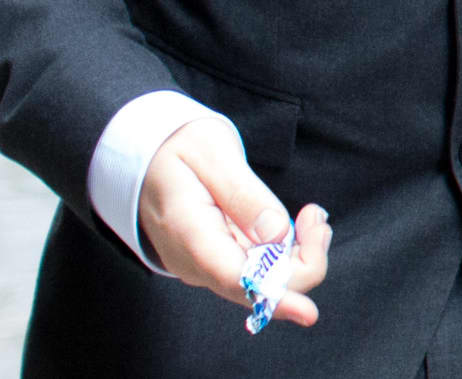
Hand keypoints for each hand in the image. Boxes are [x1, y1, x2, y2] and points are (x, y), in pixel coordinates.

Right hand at [134, 121, 330, 328]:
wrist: (146, 160)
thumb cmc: (178, 150)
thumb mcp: (212, 154)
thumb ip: (244, 194)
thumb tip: (277, 234)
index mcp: (188, 232)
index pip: (233, 278)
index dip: (274, 297)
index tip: (308, 311)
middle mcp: (195, 262)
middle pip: (257, 289)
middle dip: (304, 261)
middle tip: (315, 215)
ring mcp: (205, 266)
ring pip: (263, 283)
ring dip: (299, 257)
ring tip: (312, 216)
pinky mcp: (216, 263)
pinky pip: (258, 272)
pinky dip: (287, 255)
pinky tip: (299, 226)